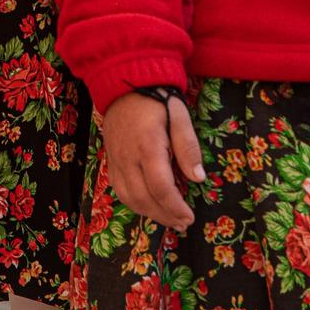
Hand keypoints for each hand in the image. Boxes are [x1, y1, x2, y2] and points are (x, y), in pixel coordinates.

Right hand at [100, 90, 204, 230]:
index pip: (161, 187)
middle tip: (183, 223)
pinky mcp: (110, 161)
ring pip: (129, 198)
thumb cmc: (157, 100)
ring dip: (150, 214)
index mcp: (148, 147)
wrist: (125, 85)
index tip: (189, 217)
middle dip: (165, 215)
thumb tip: (199, 178)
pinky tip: (149, 207)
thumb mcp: (180, 116)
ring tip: (169, 220)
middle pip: (144, 198)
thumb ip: (188, 147)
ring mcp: (116, 161)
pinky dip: (135, 204)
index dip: (175, 207)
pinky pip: (119, 190)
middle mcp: (128, 158)